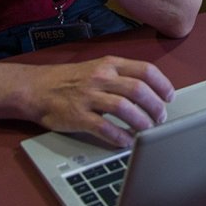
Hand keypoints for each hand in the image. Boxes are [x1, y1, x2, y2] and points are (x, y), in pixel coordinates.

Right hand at [21, 56, 174, 147]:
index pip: (145, 70)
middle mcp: (101, 77)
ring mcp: (89, 96)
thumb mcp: (96, 68)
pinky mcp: (78, 116)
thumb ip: (120, 76)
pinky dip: (119, 136)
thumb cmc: (68, 80)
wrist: (35, 88)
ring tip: (147, 131)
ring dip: (141, 122)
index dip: (162, 84)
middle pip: (138, 89)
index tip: (169, 97)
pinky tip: (126, 141)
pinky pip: (104, 128)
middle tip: (161, 117)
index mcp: (109, 64)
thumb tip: (148, 90)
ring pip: (124, 108)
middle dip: (155, 106)